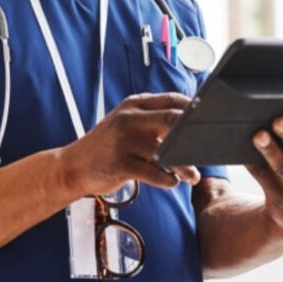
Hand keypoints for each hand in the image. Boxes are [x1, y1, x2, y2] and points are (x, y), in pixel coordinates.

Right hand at [59, 93, 200, 196]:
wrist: (73, 166)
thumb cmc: (108, 146)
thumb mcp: (126, 124)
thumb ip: (153, 120)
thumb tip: (191, 124)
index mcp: (134, 105)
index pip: (172, 100)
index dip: (194, 110)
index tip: (209, 122)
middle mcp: (129, 118)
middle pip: (171, 120)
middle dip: (192, 135)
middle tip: (206, 147)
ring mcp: (123, 140)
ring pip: (164, 151)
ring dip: (183, 165)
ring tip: (193, 175)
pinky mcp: (119, 163)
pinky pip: (152, 172)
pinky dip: (166, 179)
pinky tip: (172, 182)